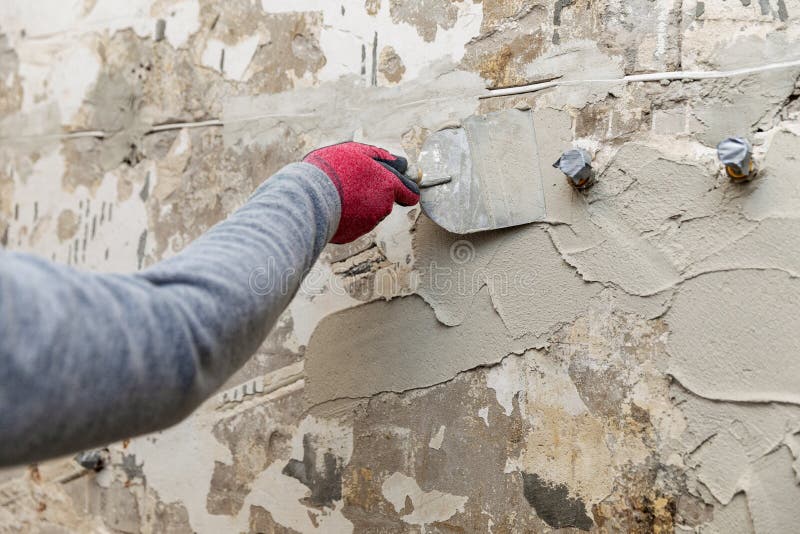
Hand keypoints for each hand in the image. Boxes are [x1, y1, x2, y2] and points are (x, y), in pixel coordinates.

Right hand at [304, 142, 419, 243]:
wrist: (309, 197)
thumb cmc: (332, 169)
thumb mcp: (356, 151)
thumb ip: (380, 156)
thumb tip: (399, 162)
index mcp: (388, 184)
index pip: (411, 192)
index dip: (404, 187)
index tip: (398, 184)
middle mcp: (383, 205)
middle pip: (391, 201)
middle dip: (383, 195)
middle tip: (364, 187)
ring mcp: (369, 222)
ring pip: (372, 211)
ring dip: (362, 203)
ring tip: (340, 192)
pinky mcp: (355, 233)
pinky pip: (356, 222)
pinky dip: (350, 215)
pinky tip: (335, 205)